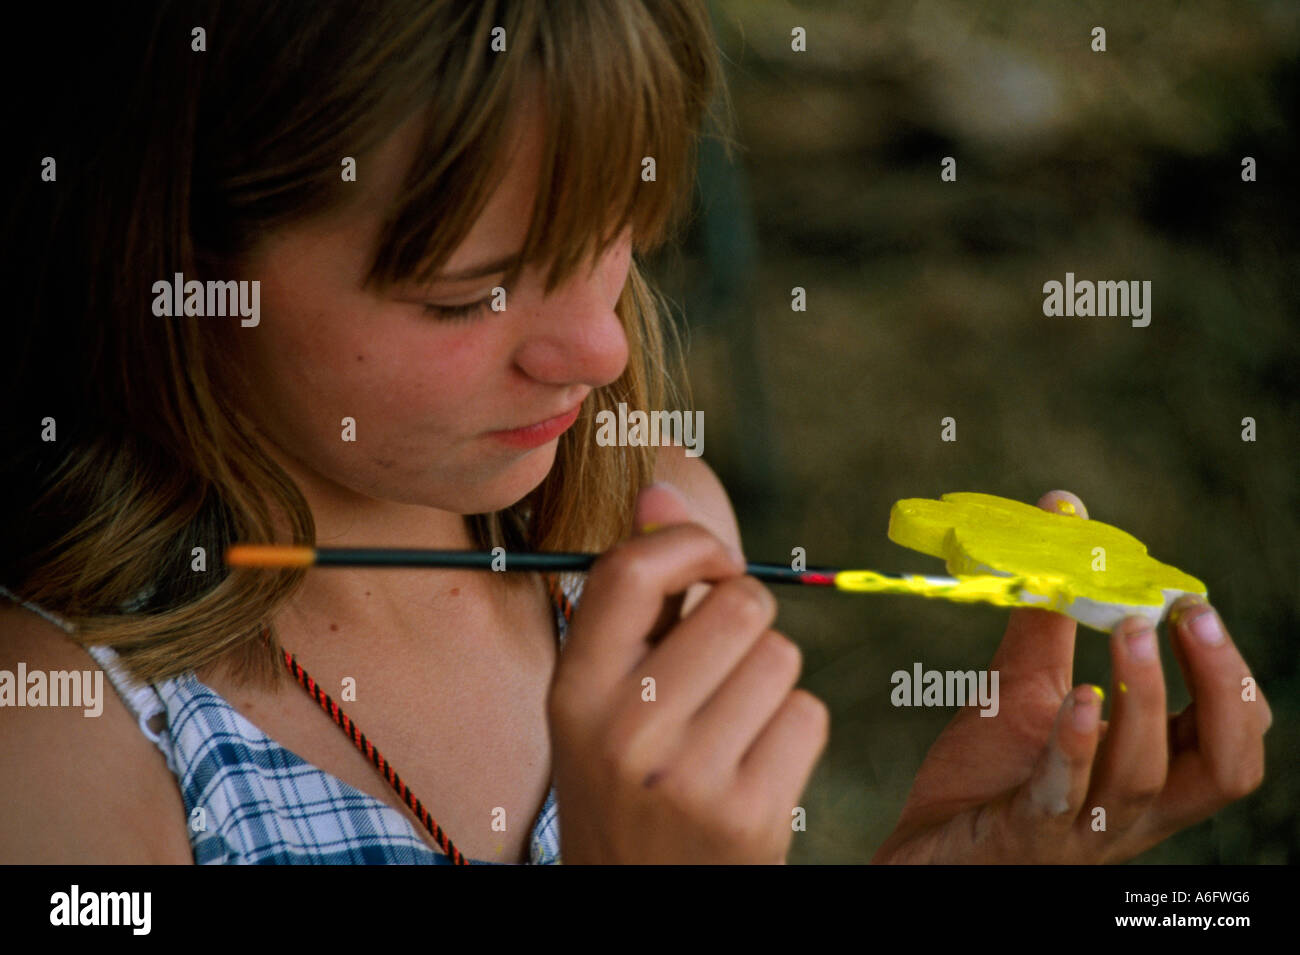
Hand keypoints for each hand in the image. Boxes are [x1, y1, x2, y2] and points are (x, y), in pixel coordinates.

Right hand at [549, 482, 829, 862]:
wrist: (637, 900)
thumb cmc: (623, 778)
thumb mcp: (599, 695)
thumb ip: (634, 597)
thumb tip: (662, 489)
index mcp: (575, 690)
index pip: (634, 569)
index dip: (691, 542)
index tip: (713, 565)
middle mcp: (624, 730)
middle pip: (738, 604)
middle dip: (745, 621)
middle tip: (723, 664)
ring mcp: (688, 777)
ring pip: (782, 657)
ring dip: (770, 678)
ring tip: (732, 723)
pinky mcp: (750, 815)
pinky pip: (808, 713)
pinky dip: (792, 729)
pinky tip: (755, 764)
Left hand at [873, 490, 1272, 863]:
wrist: (923, 849)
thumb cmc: (988, 776)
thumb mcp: (1026, 687)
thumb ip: (1051, 618)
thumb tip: (1063, 515)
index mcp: (1148, 774)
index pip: (1229, 736)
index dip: (1229, 674)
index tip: (1193, 604)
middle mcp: (1133, 811)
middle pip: (1223, 765)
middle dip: (1220, 686)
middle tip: (1188, 613)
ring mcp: (1082, 830)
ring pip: (1143, 777)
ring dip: (1145, 700)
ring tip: (1132, 631)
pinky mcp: (1025, 834)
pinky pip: (1062, 796)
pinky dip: (1075, 747)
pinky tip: (1078, 699)